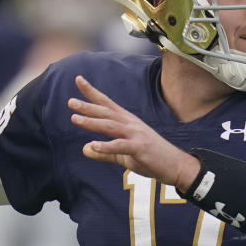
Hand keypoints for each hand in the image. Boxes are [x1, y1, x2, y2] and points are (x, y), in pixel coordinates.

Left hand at [68, 75, 199, 189]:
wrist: (176, 165)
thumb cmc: (151, 158)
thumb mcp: (123, 155)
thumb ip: (104, 152)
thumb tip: (84, 149)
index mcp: (127, 122)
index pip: (106, 103)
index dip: (92, 92)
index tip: (78, 79)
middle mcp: (130, 124)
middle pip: (106, 112)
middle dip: (88, 106)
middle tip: (70, 102)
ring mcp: (136, 135)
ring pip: (110, 126)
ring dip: (92, 122)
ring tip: (74, 119)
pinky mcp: (140, 148)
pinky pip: (120, 146)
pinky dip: (106, 146)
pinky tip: (92, 146)